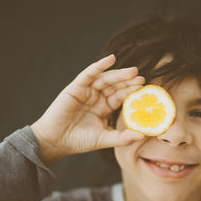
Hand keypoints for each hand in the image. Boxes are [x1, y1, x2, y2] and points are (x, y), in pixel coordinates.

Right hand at [30, 54, 144, 164]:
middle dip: (128, 81)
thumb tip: (142, 135)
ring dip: (119, 74)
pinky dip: (99, 66)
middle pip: (115, 86)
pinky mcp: (76, 87)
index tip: (144, 88)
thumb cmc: (79, 141)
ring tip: (132, 71)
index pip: (121, 97)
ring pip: (106, 79)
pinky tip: (111, 59)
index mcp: (104, 108)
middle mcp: (97, 97)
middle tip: (142, 78)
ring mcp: (87, 91)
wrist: (56, 141)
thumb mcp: (104, 139)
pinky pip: (89, 74)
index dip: (131, 91)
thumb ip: (123, 138)